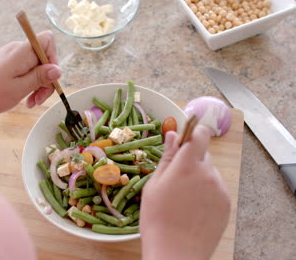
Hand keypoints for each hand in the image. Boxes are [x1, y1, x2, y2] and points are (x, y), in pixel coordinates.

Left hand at [0, 30, 60, 113]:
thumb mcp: (20, 88)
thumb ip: (41, 77)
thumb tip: (58, 70)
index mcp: (23, 52)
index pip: (48, 40)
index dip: (54, 59)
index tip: (49, 79)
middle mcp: (17, 50)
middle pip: (43, 58)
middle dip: (45, 79)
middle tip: (38, 100)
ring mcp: (10, 56)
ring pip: (34, 67)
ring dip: (36, 85)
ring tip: (30, 103)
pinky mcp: (4, 64)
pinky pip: (23, 71)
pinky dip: (26, 84)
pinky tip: (22, 98)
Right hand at [140, 125, 230, 259]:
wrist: (175, 252)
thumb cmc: (157, 218)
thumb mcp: (154, 185)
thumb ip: (167, 157)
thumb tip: (173, 134)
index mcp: (186, 166)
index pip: (200, 134)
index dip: (194, 132)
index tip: (185, 138)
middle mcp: (207, 174)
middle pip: (203, 155)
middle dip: (191, 160)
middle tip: (176, 179)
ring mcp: (219, 189)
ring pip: (209, 173)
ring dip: (199, 177)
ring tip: (183, 198)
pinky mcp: (225, 204)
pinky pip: (216, 189)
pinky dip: (206, 192)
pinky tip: (193, 208)